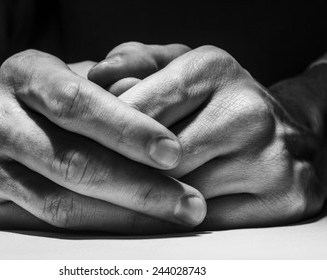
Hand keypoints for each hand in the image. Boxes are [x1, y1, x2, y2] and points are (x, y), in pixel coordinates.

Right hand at [0, 49, 206, 233]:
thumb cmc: (55, 94)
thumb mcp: (83, 71)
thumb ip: (124, 78)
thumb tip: (163, 109)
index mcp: (23, 75)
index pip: (76, 102)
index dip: (126, 130)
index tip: (172, 152)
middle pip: (71, 161)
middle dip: (137, 186)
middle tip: (188, 202)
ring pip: (61, 204)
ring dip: (124, 217)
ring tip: (172, 220)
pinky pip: (50, 226)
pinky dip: (99, 230)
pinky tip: (135, 227)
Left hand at [90, 43, 325, 229]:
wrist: (288, 131)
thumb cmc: (219, 99)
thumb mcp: (179, 66)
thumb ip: (134, 62)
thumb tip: (98, 77)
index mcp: (213, 69)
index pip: (137, 110)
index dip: (104, 136)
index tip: (83, 148)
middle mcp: (245, 111)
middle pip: (156, 162)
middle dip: (119, 174)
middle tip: (92, 181)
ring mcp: (269, 158)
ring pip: (178, 198)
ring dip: (146, 202)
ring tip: (124, 198)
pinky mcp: (284, 198)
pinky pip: (207, 223)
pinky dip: (178, 222)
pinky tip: (163, 212)